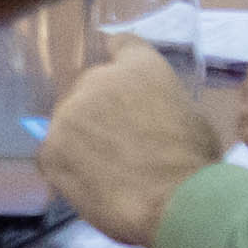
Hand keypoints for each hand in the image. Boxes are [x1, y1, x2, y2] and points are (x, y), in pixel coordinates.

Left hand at [33, 47, 221, 245]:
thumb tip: (148, 117)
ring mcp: (70, 113)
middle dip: (101, 111)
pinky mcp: (52, 148)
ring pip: (69, 121)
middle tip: (118, 143)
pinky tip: (88, 183)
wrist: (176, 202)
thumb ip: (160, 104)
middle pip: (90, 87)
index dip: (119, 62)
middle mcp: (99, 79)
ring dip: (83, 139)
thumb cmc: (196, 164)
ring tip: (105, 171)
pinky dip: (67, 167)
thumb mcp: (191, 116)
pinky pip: (53, 153)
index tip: (118, 80)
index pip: (121, 44)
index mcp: (140, 67)